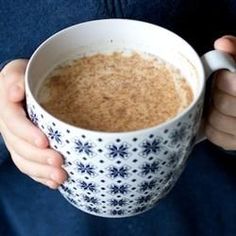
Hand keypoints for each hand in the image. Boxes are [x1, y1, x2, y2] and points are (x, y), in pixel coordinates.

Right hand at [0, 60, 66, 187]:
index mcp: (6, 107)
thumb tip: (15, 93)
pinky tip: (55, 182)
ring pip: (24, 160)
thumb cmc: (25, 79)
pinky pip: (29, 166)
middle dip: (39, 157)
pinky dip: (41, 176)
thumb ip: (14, 79)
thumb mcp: (18, 72)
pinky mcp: (24, 149)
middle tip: (60, 163)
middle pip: (20, 147)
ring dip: (41, 172)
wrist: (22, 91)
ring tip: (61, 177)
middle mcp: (8, 127)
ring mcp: (16, 141)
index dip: (27, 133)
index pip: (13, 121)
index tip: (44, 141)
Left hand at [205, 36, 235, 149]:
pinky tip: (216, 116)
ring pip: (218, 121)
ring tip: (218, 102)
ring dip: (212, 109)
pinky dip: (211, 125)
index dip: (224, 80)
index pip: (233, 86)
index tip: (221, 75)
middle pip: (224, 104)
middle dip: (218, 92)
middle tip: (219, 88)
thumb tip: (221, 43)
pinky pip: (215, 135)